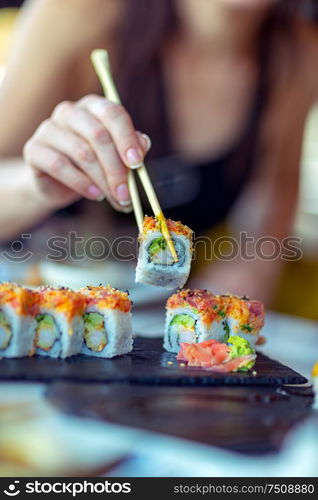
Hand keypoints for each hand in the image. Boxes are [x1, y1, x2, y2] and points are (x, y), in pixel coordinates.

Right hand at [23, 95, 150, 210]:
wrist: (58, 184)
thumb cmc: (92, 167)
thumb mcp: (116, 158)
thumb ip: (131, 149)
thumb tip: (143, 144)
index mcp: (93, 106)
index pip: (113, 114)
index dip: (127, 139)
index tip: (137, 163)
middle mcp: (69, 112)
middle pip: (98, 135)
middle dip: (116, 169)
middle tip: (127, 194)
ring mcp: (48, 128)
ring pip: (82, 153)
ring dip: (102, 180)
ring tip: (112, 198)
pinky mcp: (34, 149)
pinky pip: (59, 165)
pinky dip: (81, 183)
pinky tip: (95, 194)